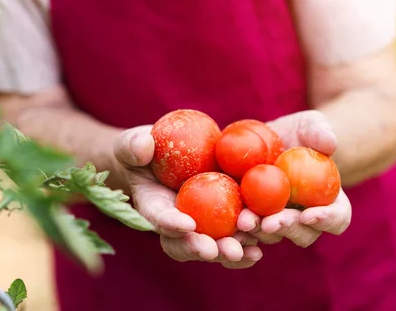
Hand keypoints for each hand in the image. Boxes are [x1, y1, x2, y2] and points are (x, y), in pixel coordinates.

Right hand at [113, 126, 262, 268]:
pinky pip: (237, 234)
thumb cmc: (146, 148)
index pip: (159, 218)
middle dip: (201, 248)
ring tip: (246, 252)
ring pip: (214, 245)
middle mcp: (177, 224)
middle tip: (215, 250)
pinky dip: (249, 241)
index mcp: (154, 207)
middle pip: (187, 243)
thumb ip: (133, 146)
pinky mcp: (224, 218)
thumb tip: (145, 145)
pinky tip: (262, 245)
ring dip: (229, 251)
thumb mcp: (133, 143)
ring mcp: (202, 224)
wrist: (170, 154)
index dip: (170, 223)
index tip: (186, 224)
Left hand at [237, 110, 351, 246]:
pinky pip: (247, 231)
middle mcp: (305, 218)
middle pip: (303, 233)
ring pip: (272, 235)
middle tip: (270, 223)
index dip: (328, 220)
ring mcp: (277, 221)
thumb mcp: (310, 125)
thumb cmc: (297, 132)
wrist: (266, 139)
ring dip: (259, 232)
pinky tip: (228, 226)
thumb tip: (329, 143)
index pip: (338, 217)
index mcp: (328, 200)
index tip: (310, 214)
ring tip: (244, 221)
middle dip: (287, 228)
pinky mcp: (253, 218)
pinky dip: (238, 231)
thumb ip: (320, 132)